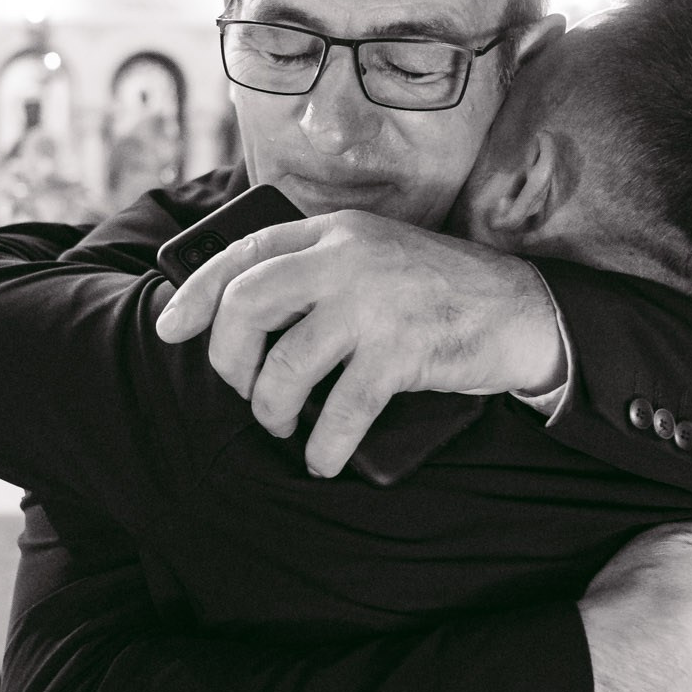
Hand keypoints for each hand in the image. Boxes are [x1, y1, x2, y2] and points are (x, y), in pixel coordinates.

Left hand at [154, 211, 565, 476]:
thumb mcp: (374, 254)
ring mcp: (373, 304)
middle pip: (247, 306)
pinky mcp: (401, 351)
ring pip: (285, 366)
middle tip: (243, 390)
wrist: (521, 309)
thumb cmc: (437, 291)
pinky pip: (340, 411)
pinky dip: (322, 446)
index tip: (170, 330)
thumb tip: (244, 314)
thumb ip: (319, 267)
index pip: (243, 253)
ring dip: (272, 409)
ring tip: (284, 425)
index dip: (197, 294)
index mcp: (333, 230)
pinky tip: (322, 460)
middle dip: (228, 361)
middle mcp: (346, 258)